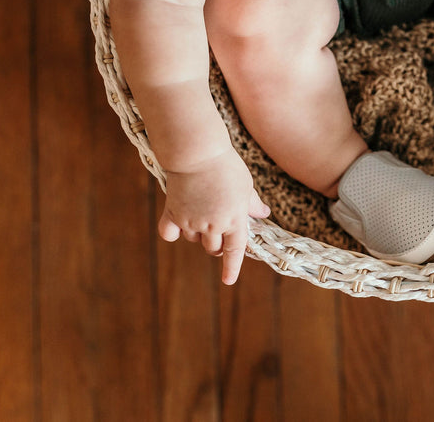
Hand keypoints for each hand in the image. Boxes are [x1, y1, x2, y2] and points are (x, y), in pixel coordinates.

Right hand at [159, 149, 270, 284]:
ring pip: (194, 240)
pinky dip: (173, 232)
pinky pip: (170, 233)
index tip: (228, 280)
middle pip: (213, 248)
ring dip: (198, 233)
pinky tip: (177, 225)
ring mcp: (191, 222)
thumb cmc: (226, 166)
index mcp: (234, 220)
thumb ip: (253, 203)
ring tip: (202, 210)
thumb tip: (263, 214)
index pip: (235, 250)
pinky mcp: (173, 213)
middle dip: (217, 243)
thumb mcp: (246, 185)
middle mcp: (212, 226)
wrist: (199, 153)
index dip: (231, 267)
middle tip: (218, 226)